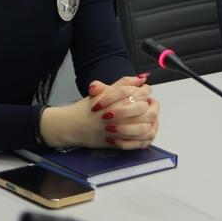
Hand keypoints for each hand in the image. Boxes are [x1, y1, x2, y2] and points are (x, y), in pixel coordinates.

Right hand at [39, 74, 159, 149]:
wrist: (71, 126)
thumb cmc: (86, 108)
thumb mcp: (103, 90)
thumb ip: (123, 82)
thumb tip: (142, 78)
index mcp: (114, 100)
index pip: (139, 92)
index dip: (146, 91)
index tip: (146, 91)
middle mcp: (116, 115)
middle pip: (143, 108)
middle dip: (151, 106)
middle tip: (150, 104)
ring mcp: (116, 130)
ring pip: (143, 126)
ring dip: (150, 121)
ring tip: (149, 117)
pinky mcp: (115, 143)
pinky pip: (136, 142)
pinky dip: (143, 138)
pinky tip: (145, 131)